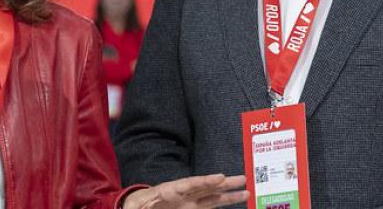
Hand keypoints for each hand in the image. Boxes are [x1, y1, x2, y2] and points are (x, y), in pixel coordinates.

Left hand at [122, 174, 247, 208]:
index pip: (189, 184)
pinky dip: (224, 201)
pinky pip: (211, 204)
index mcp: (168, 190)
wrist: (139, 205)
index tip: (220, 177)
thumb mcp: (135, 208)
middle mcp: (182, 194)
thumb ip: (136, 208)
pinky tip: (237, 199)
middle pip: (204, 186)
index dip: (205, 181)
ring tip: (247, 190)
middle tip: (243, 178)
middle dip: (223, 183)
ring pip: (212, 195)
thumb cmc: (138, 205)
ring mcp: (189, 201)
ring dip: (229, 193)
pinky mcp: (193, 208)